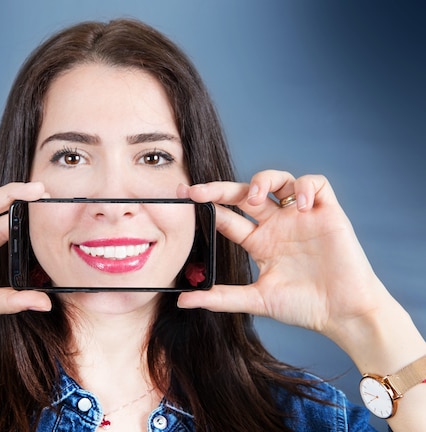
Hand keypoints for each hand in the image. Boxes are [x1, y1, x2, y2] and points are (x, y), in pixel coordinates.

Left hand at [177, 170, 390, 339]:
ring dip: (263, 181)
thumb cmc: (303, 306)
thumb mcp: (256, 300)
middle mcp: (276, 224)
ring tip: (257, 198)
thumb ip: (220, 298)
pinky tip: (301, 206)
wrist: (343, 313)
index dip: (206, 206)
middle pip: (245, 194)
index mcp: (258, 241)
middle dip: (221, 188)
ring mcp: (300, 216)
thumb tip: (183, 301)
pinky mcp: (327, 212)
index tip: (183, 199)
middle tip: (200, 191)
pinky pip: (316, 184)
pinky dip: (306, 187)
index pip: (227, 217)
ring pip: (278, 180)